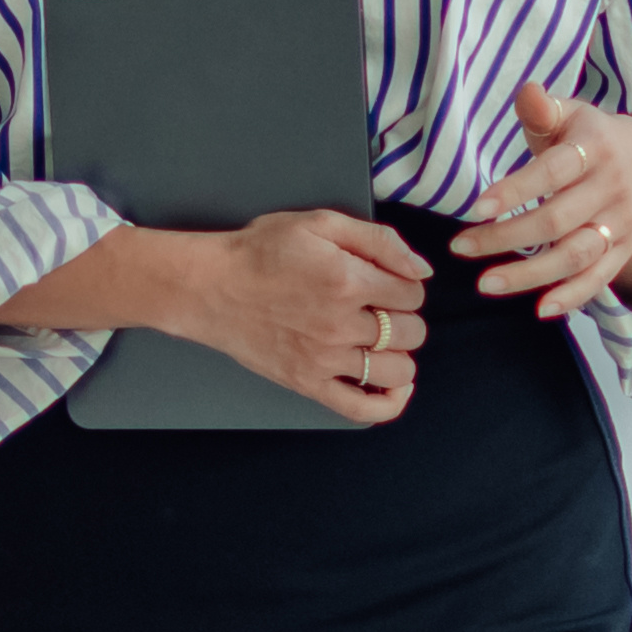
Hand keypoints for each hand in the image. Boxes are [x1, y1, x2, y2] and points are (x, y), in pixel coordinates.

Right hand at [176, 209, 433, 419]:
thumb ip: (379, 240)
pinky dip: (390, 403)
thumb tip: (422, 270)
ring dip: (399, 354)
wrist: (209, 286)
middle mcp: (341, 324)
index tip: (384, 281)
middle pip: (411, 332)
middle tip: (377, 307)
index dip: (405, 284)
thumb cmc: (259, 251)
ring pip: (397, 370)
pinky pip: (363, 408)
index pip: (413, 294)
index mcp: (348, 280)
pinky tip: (395, 386)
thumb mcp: (320, 223)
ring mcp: (325, 359)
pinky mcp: (308, 383)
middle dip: (403, 317)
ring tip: (380, 340)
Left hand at [451, 81, 631, 313]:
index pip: (552, 173)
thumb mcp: (570, 114)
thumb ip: (542, 110)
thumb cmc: (590, 137)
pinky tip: (541, 309)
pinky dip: (573, 297)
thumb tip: (528, 91)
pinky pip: (600, 279)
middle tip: (461, 248)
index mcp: (594, 149)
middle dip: (506, 238)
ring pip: (575, 255)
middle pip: (557, 221)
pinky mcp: (624, 250)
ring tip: (487, 284)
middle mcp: (610, 188)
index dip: (515, 191)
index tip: (475, 209)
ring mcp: (620, 223)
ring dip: (531, 274)